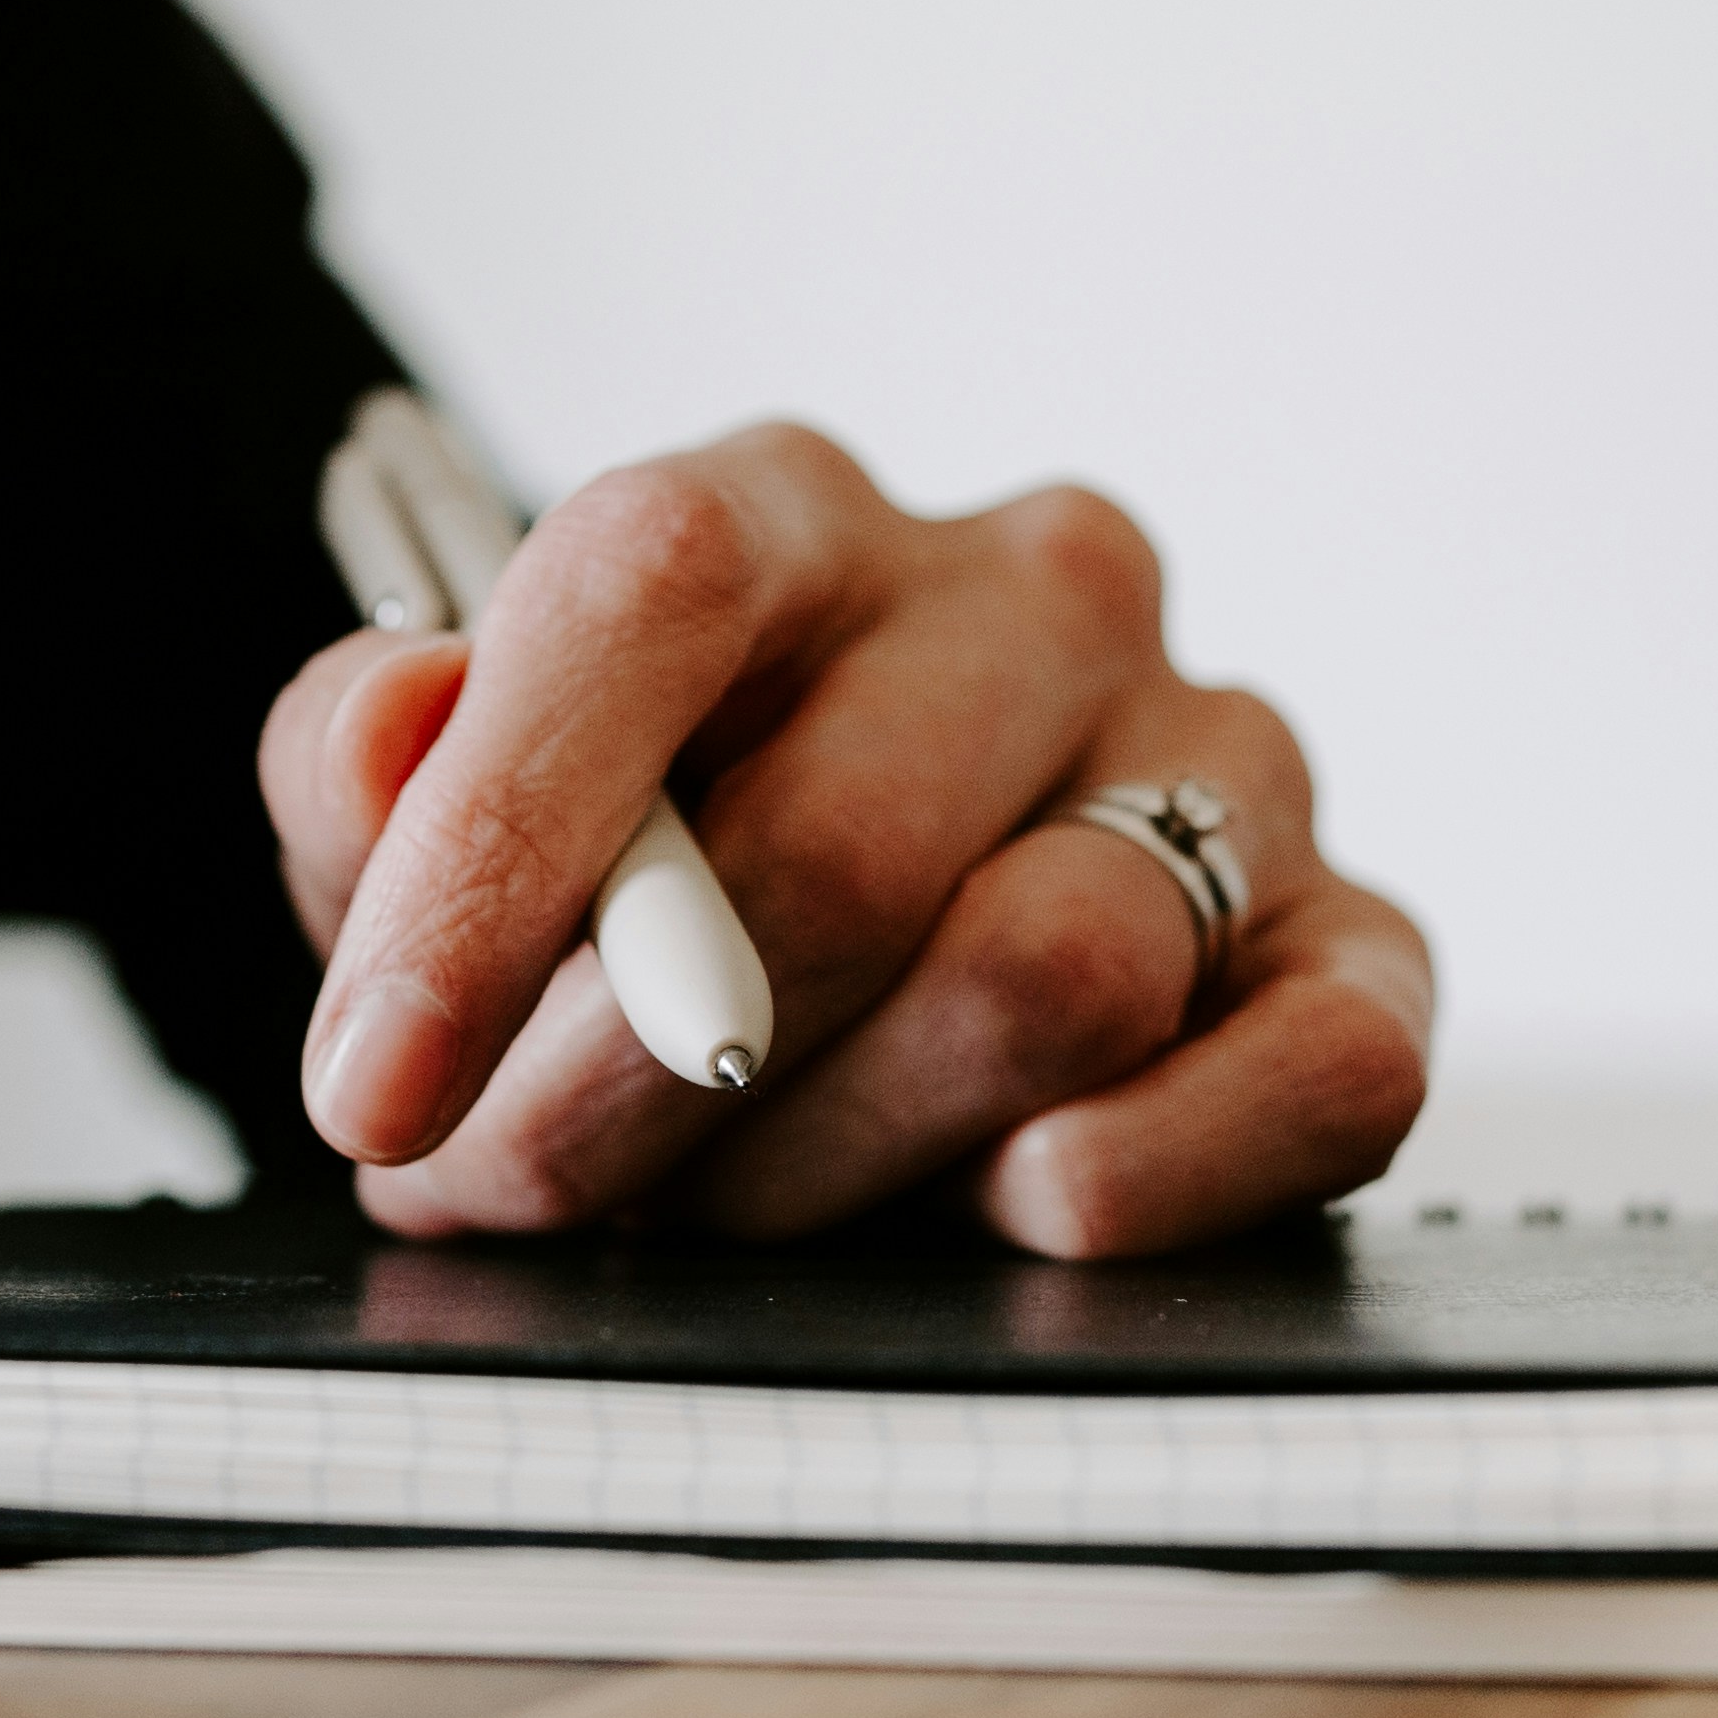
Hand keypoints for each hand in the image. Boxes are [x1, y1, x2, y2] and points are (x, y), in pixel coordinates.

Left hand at [260, 426, 1434, 1254]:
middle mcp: (1035, 597)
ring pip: (1049, 975)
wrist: (826, 945)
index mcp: (795, 511)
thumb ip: (365, 761)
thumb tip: (386, 731)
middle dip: (631, 1087)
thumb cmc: (630, 871)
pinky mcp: (1352, 943)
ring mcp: (1217, 762)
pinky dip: (1153, 1174)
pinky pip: (1322, 1074)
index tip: (379, 1073)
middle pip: (840, 847)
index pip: (659, 580)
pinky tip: (1006, 1205)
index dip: (501, 841)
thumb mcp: (429, 812)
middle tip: (525, 1187)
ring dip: (836, 1159)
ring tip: (731, 1202)